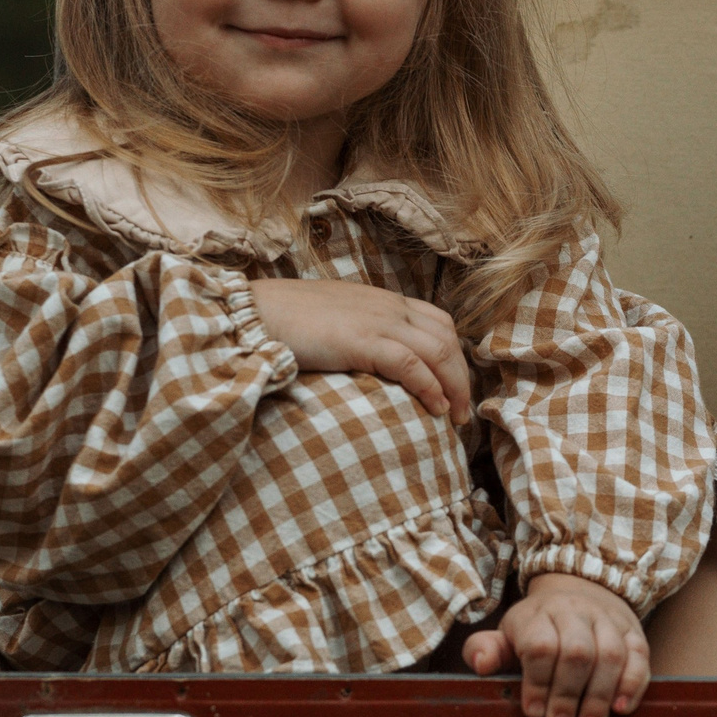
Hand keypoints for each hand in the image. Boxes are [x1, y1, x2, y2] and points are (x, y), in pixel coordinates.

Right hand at [248, 277, 470, 419]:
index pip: (438, 321)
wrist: (253, 314)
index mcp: (382, 299)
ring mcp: (378, 321)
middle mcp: (388, 306)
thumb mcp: (334, 320)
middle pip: (447, 338)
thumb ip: (359, 332)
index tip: (455, 386)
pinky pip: (412, 365)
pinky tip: (436, 409)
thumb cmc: (285, 321)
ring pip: (439, 351)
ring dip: (455, 386)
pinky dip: (431, 388)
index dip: (454, 355)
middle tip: (463, 412)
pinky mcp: (363, 341)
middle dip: (461, 376)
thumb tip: (373, 361)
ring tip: (456, 418)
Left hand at [461, 572, 650, 716]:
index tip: (534, 713)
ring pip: (610, 655)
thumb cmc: (539, 627)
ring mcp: (607, 620)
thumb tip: (480, 663)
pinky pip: (639, 655)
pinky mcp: (632, 631)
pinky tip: (621, 709)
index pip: (540, 646)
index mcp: (538, 614)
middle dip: (568, 695)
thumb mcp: (507, 634)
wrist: (579, 591)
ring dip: (600, 697)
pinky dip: (632, 684)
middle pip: (577, 652)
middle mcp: (575, 612)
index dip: (538, 683)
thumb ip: (487, 650)